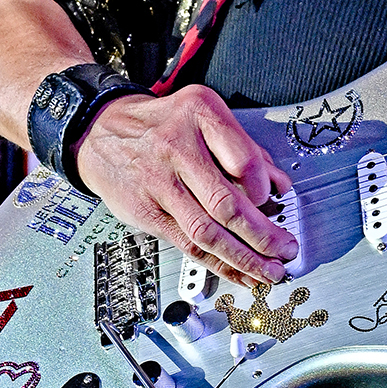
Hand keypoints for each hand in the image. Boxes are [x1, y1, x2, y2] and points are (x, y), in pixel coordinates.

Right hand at [73, 84, 296, 286]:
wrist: (101, 131)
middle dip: (263, 235)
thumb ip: (244, 148)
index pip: (243, 160)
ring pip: (207, 231)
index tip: (277, 202)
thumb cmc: (162, 124)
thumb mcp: (205, 116)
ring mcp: (158, 182)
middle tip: (285, 250)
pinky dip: (218, 264)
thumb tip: (280, 185)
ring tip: (268, 271)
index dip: (265, 189)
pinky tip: (239, 273)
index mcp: (200, 114)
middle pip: (227, 203)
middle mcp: (177, 147)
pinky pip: (186, 245)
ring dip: (244, 258)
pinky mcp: (144, 212)